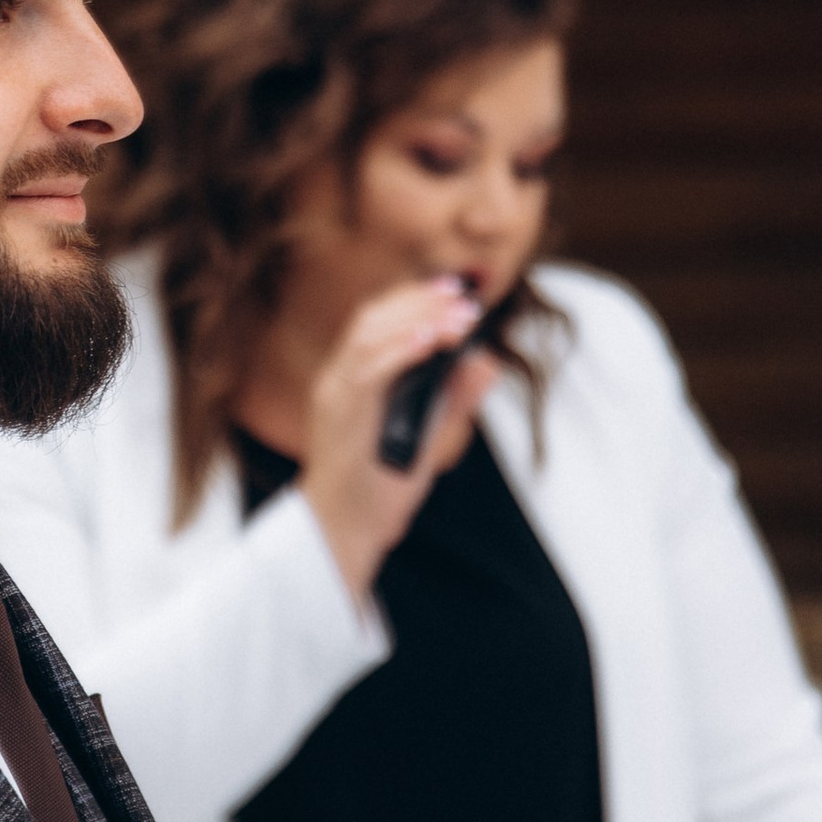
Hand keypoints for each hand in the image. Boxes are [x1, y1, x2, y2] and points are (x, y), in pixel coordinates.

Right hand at [298, 276, 495, 603]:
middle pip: (373, 317)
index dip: (414, 297)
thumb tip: (487, 360)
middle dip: (421, 299)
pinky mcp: (340, 416)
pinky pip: (370, 371)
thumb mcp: (429, 435)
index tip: (455, 287)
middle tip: (463, 295)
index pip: (377, 320)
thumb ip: (455, 397)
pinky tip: (432, 341)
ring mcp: (335, 395)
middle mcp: (337, 379)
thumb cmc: (378, 489)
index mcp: (351, 379)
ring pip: (370, 334)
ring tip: (459, 316)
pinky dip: (402, 351)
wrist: (345, 533)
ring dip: (419, 318)